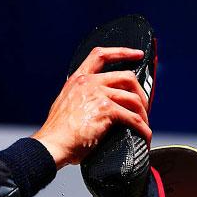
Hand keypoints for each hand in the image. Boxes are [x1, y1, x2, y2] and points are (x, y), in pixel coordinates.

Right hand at [32, 47, 151, 168]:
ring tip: (144, 125)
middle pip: (126, 77)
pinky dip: (142, 128)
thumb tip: (96, 106)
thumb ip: (80, 98)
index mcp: (78, 80)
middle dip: (141, 92)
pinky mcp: (106, 110)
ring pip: (133, 98)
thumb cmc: (58, 133)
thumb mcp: (65, 105)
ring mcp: (98, 95)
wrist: (52, 145)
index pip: (101, 55)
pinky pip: (133, 117)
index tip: (136, 54)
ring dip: (143, 113)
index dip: (122, 52)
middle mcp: (89, 83)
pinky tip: (144, 135)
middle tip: (145, 105)